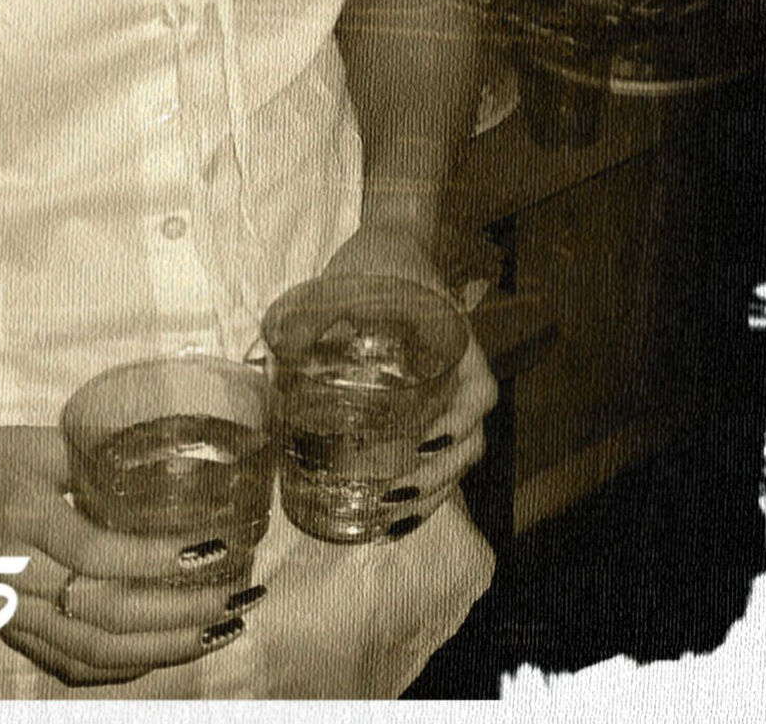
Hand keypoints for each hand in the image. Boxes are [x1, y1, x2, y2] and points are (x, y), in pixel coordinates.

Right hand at [0, 423, 251, 685]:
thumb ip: (96, 460)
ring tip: (217, 632)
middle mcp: (16, 574)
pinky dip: (122, 667)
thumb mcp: (38, 443)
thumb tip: (167, 468)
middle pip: (104, 612)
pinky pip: (70, 664)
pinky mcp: (11, 632)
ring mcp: (11, 612)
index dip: (156, 558)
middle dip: (178, 613)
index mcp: (23, 517)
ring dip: (163, 648)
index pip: (97, 552)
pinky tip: (164, 654)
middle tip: (232, 598)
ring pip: (93, 649)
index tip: (211, 547)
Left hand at [317, 221, 498, 528]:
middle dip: (437, 479)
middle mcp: (459, 376)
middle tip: (393, 498)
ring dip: (429, 493)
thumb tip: (285, 344)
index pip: (480, 393)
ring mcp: (444, 394)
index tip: (427, 444)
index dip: (460, 424)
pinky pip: (430, 452)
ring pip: (454, 457)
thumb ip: (323, 308)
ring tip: (387, 524)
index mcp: (457, 345)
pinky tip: (382, 516)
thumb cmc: (381, 261)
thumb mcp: (355, 277)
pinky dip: (415, 485)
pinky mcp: (422, 405)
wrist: (392, 242)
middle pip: (469, 441)